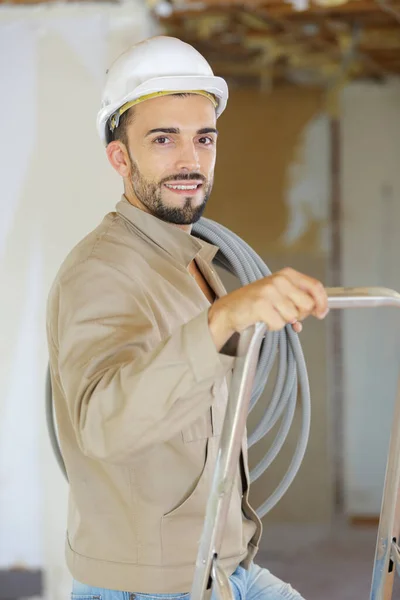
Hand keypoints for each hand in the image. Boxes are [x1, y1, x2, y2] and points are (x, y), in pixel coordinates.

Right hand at [209, 267, 328, 350]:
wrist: (228, 310)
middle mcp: (279, 280)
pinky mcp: (261, 305)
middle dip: (299, 314)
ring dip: (283, 321)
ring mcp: (269, 292)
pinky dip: (272, 327)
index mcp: (286, 274)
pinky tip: (263, 320)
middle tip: (284, 314)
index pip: (315, 286)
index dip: (322, 302)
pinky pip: (279, 324)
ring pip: (293, 316)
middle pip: (307, 304)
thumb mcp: (279, 293)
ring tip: (270, 315)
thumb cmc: (253, 302)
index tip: (321, 312)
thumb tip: (318, 310)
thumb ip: (298, 298)